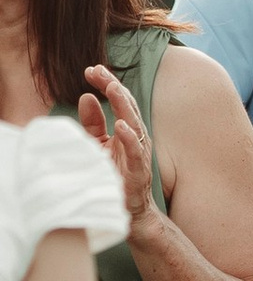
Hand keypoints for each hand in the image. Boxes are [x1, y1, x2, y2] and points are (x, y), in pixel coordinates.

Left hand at [76, 68, 157, 243]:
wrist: (127, 210)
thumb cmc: (114, 176)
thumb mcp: (99, 144)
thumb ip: (93, 122)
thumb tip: (86, 97)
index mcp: (126, 129)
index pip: (119, 101)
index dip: (107, 83)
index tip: (91, 70)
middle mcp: (135, 137)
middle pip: (127, 106)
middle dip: (113, 86)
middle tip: (98, 71)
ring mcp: (138, 154)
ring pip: (134, 123)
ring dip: (123, 105)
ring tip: (112, 88)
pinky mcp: (138, 172)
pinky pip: (136, 152)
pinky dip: (129, 138)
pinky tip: (120, 126)